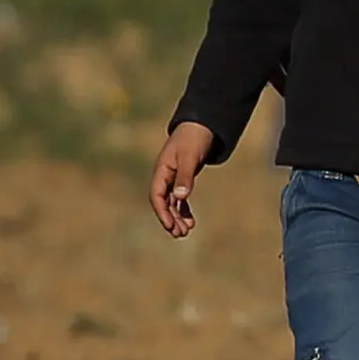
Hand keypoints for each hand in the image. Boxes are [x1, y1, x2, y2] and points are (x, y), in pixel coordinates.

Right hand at [148, 122, 216, 237]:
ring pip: (172, 202)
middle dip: (170, 218)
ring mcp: (172, 177)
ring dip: (177, 216)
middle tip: (180, 234)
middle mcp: (164, 176)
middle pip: (164, 202)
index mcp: (161, 170)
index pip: (157, 196)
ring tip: (186, 231)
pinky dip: (183, 209)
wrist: (201, 126)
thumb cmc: (194, 140)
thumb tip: (180, 198)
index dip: (162, 212)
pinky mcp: (182, 177)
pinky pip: (179, 198)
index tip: (170, 226)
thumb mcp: (190, 158)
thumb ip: (185, 177)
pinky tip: (190, 220)